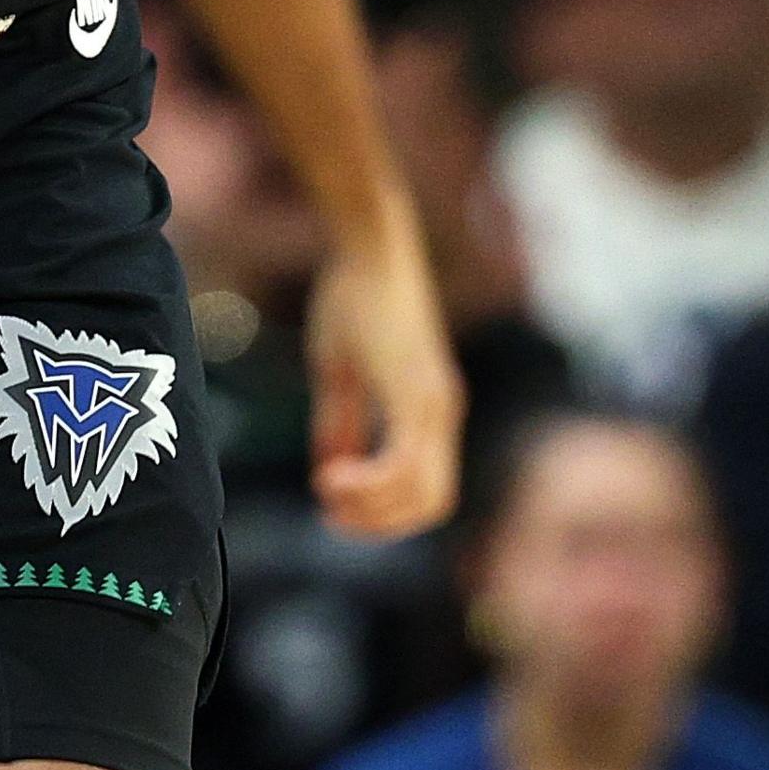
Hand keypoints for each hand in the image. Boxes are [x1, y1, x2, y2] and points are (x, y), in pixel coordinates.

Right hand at [303, 213, 464, 536]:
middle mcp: (441, 413)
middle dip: (379, 522)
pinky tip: (332, 475)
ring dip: (374, 508)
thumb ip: (339, 420)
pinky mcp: (415, 393)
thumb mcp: (341, 369)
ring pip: (423, 492)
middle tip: (329, 512)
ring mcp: (433, 405)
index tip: (332, 504)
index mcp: (428, 410)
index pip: (426, 491)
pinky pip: (405, 463)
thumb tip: (331, 467)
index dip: (384, 513)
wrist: (370, 247)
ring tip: (327, 492)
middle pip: (430, 503)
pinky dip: (372, 483)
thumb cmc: (352, 297)